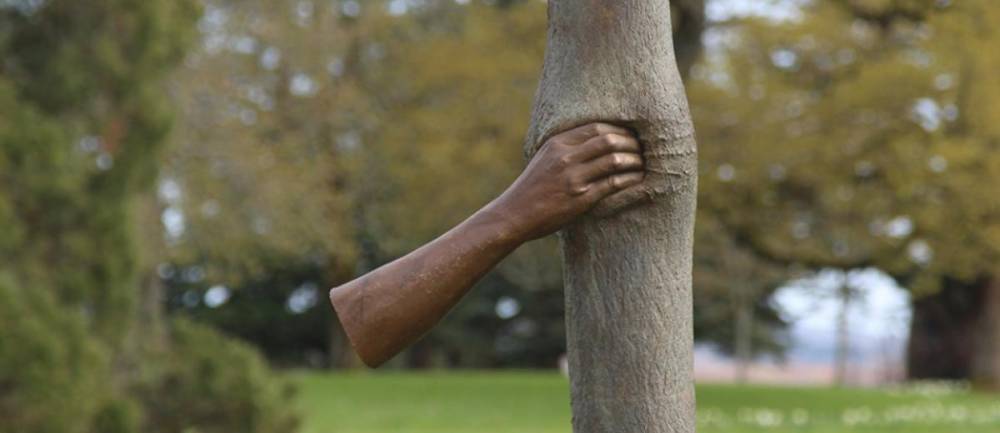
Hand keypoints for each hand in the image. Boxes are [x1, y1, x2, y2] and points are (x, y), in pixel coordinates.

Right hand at [492, 122, 643, 239]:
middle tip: (643, 150)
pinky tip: (638, 181)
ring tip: (643, 165)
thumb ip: (567, 146)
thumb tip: (596, 138)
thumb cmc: (533, 187)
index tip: (631, 135)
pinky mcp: (581, 199)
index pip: (597, 127)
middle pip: (609, 140)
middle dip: (632, 143)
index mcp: (558, 143)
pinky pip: (614, 184)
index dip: (619, 130)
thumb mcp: (545, 158)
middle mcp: (566, 157)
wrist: (515, 214)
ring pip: (615, 160)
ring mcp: (574, 178)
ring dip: (635, 161)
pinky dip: (630, 180)